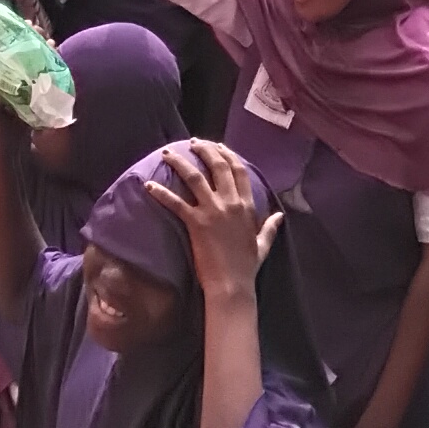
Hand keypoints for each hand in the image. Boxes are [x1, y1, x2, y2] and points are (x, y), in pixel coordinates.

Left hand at [140, 140, 281, 297]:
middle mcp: (231, 203)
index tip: (218, 146)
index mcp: (247, 206)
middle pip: (218, 166)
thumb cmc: (247, 266)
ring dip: (180, 163)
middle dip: (205, 150)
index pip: (239, 171)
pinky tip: (149, 185)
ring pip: (195, 177)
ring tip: (168, 154)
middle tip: (193, 142)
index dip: (227, 154)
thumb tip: (279, 216)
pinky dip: (161, 192)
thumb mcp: (263, 243)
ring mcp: (213, 211)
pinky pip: (176, 203)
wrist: (232, 285)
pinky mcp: (196, 223)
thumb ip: (270, 227)